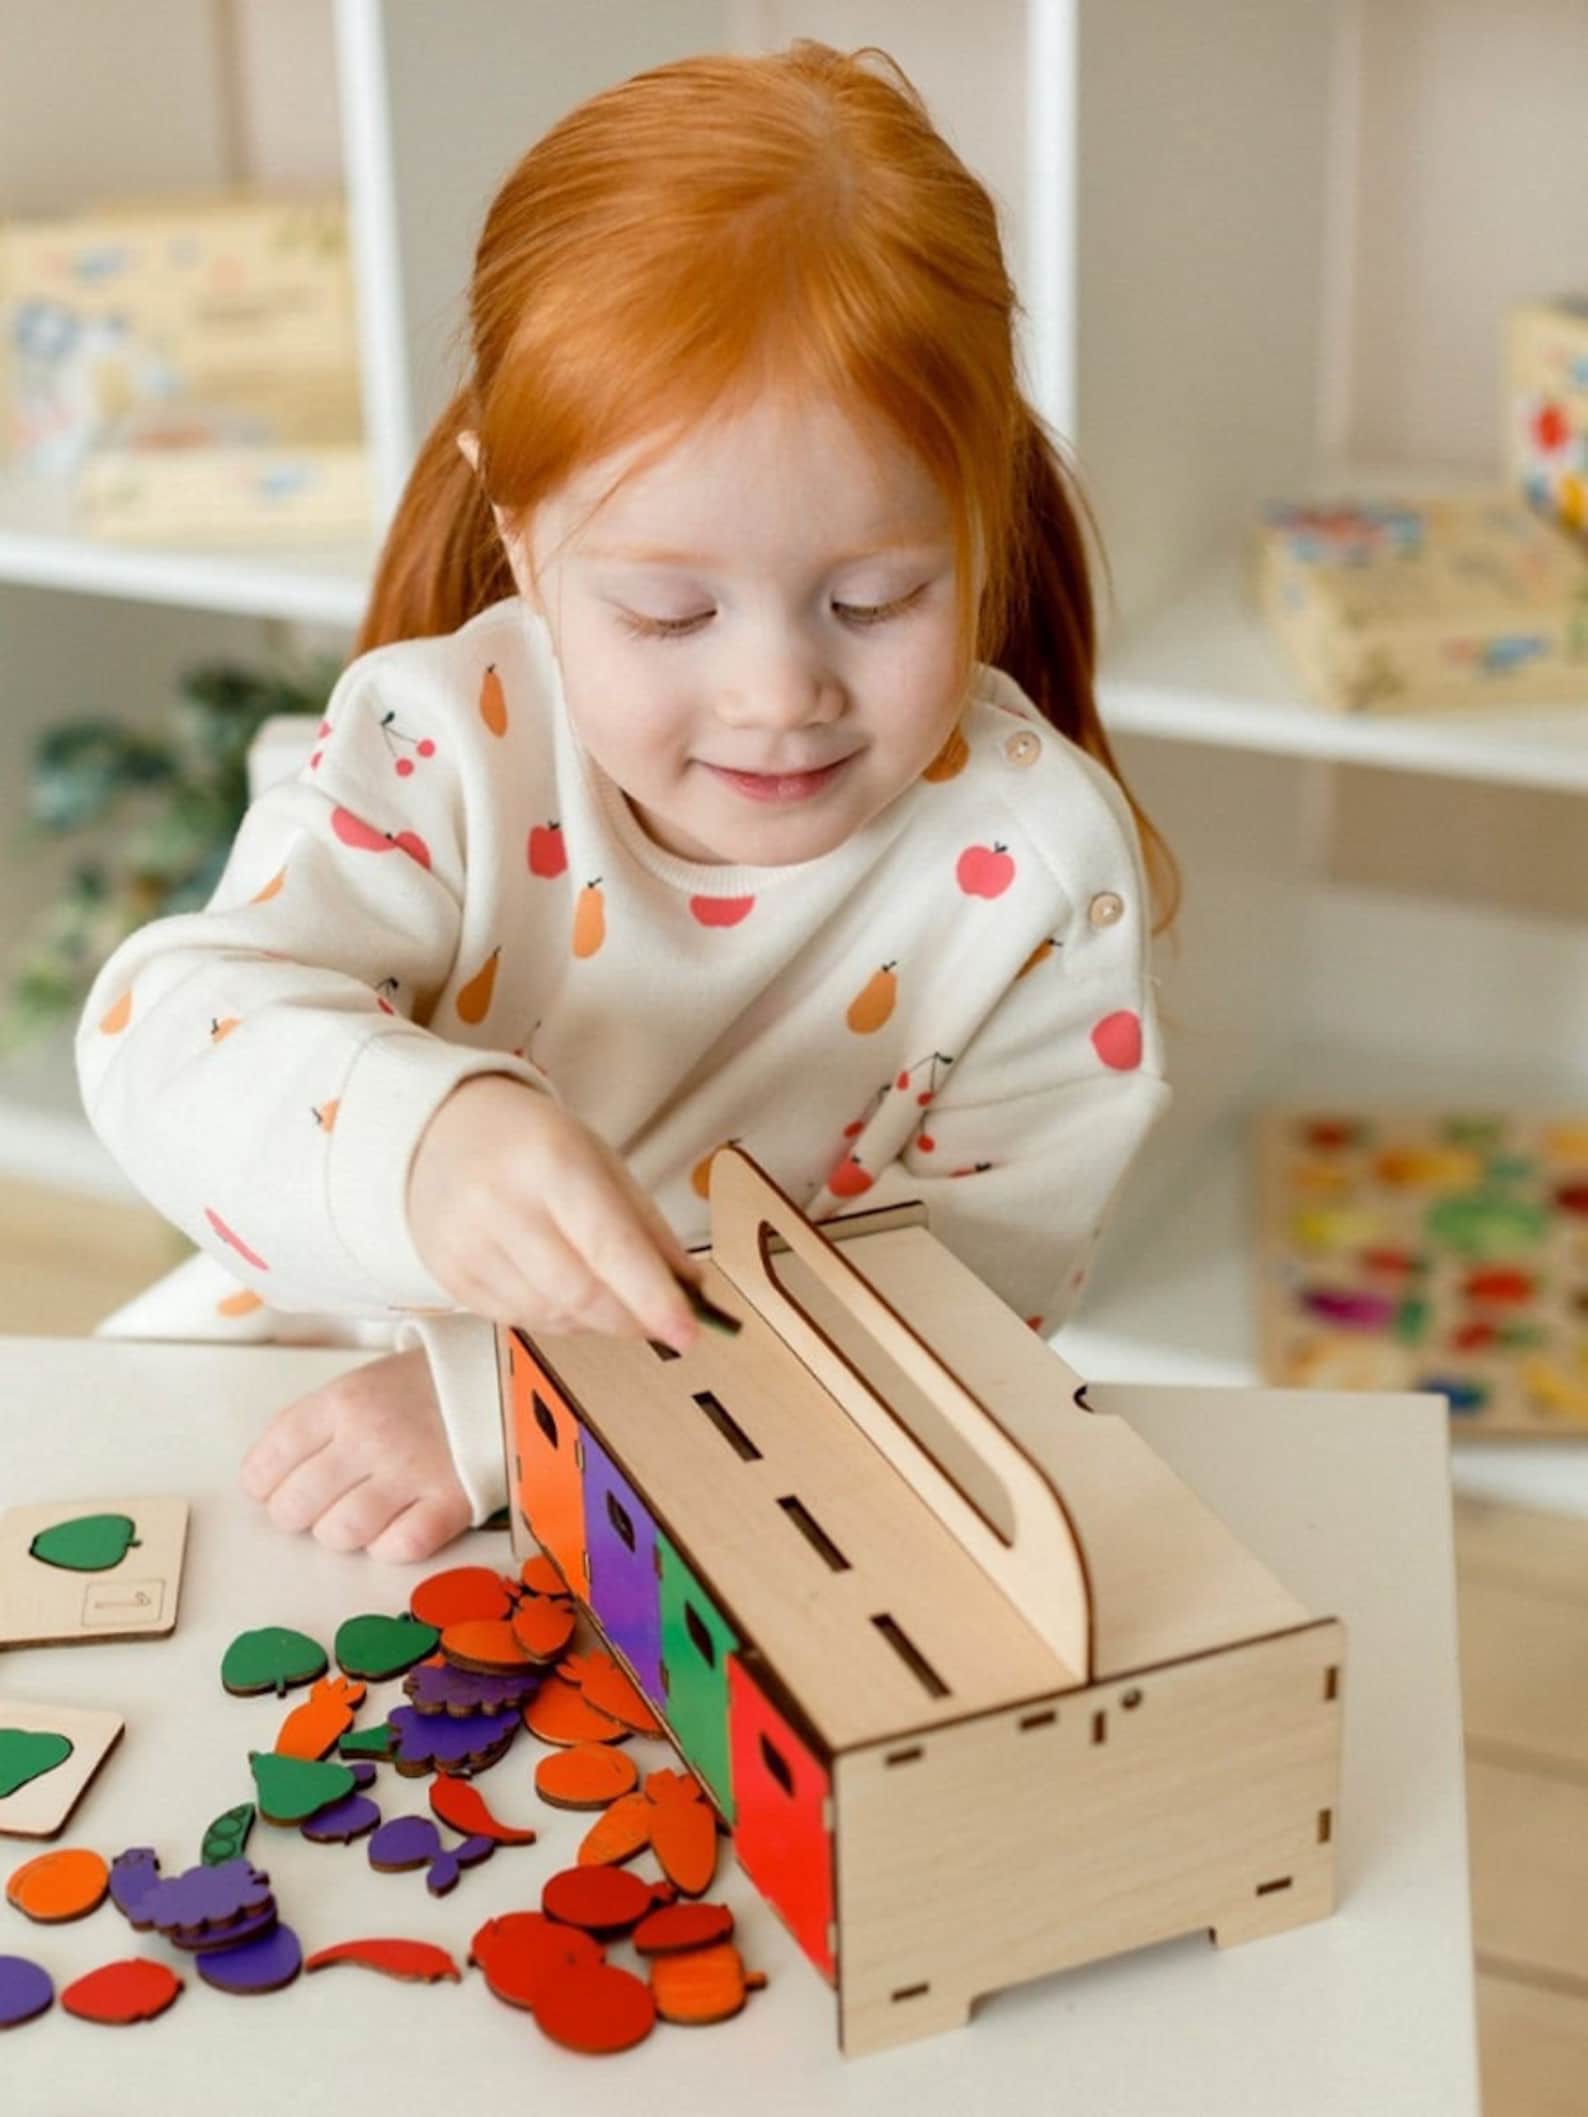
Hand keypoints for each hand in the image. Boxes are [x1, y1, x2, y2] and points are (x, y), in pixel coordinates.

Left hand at [239, 1345, 469, 1561]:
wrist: (508, 1377)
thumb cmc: (427, 1385)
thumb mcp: (366, 1382)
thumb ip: (318, 1424)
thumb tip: (269, 1476)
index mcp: (343, 1400)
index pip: (268, 1460)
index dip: (263, 1484)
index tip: (273, 1488)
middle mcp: (370, 1436)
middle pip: (295, 1506)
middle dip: (297, 1515)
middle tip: (314, 1506)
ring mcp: (412, 1472)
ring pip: (341, 1533)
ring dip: (342, 1532)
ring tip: (359, 1514)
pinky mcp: (452, 1501)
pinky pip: (399, 1548)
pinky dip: (390, 1545)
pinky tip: (398, 1525)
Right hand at [407, 1075, 703, 1351]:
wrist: (441, 1130)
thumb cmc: (534, 1143)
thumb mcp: (600, 1160)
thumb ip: (646, 1226)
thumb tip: (689, 1288)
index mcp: (551, 1162)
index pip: (610, 1246)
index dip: (653, 1298)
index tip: (689, 1332)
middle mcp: (501, 1204)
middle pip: (581, 1293)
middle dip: (631, 1319)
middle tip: (659, 1323)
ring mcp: (467, 1244)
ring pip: (551, 1315)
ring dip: (595, 1321)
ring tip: (610, 1298)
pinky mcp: (449, 1276)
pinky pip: (518, 1320)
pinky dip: (556, 1320)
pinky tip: (565, 1297)